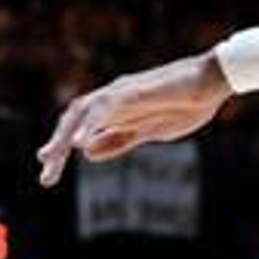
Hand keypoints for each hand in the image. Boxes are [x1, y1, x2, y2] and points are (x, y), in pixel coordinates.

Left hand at [38, 51, 228, 186]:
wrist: (212, 83)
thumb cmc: (187, 103)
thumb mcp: (148, 131)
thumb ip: (119, 140)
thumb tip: (86, 152)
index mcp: (116, 109)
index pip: (80, 126)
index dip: (61, 145)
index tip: (48, 169)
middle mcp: (113, 98)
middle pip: (74, 118)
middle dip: (56, 146)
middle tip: (46, 176)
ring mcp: (122, 92)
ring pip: (83, 111)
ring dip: (64, 137)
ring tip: (51, 160)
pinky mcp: (134, 91)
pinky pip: (105, 108)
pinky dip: (89, 125)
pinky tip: (78, 143)